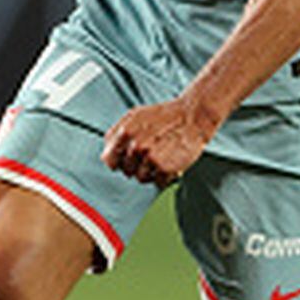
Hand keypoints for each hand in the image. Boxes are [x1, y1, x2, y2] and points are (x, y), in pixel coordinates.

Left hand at [100, 98, 217, 185]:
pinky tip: (171, 163)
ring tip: (162, 158)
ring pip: (142, 178)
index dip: (117, 162)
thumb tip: (107, 153)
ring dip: (151, 172)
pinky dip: (165, 177)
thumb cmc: (165, 116)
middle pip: (126, 171)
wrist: (192, 116)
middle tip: (150, 155)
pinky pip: (159, 183)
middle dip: (137, 166)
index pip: (109, 160)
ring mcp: (149, 157)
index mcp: (124, 133)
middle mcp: (135, 146)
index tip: (125, 161)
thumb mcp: (134, 116)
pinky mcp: (164, 167)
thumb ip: (117, 133)